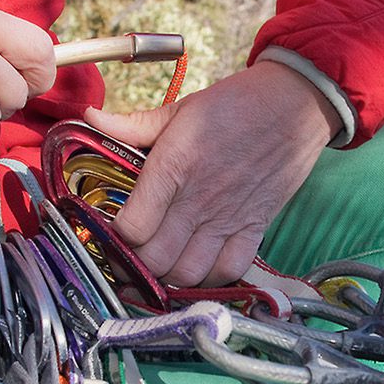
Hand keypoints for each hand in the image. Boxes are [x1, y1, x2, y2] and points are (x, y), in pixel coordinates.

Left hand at [83, 62, 339, 288]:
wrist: (293, 105)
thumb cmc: (233, 104)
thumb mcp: (179, 109)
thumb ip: (131, 124)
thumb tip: (89, 117)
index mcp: (173, 167)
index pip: (132, 227)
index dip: (114, 237)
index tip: (109, 231)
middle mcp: (198, 200)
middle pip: (155, 259)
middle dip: (135, 265)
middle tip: (128, 256)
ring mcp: (228, 218)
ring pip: (188, 273)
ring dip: (169, 277)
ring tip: (159, 265)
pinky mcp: (255, 227)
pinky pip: (229, 271)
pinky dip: (209, 279)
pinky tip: (197, 267)